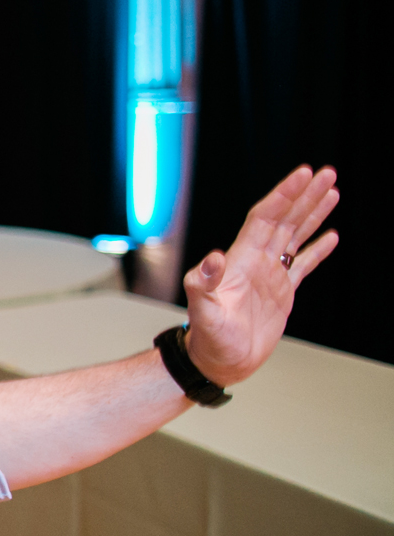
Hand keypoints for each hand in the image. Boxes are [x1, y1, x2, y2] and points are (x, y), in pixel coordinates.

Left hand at [182, 165, 338, 385]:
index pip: (265, 217)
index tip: (303, 175)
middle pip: (284, 219)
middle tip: (327, 173)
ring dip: (312, 214)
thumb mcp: (203, 310)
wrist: (219, 362)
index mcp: (241, 259)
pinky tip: (331, 235)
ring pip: (295, 236)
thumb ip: (203, 283)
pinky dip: (317, 249)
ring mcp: (270, 275)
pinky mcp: (282, 292)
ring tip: (332, 191)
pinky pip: (303, 264)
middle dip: (304, 196)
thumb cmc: (208, 339)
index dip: (284, 195)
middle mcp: (256, 261)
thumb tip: (212, 258)